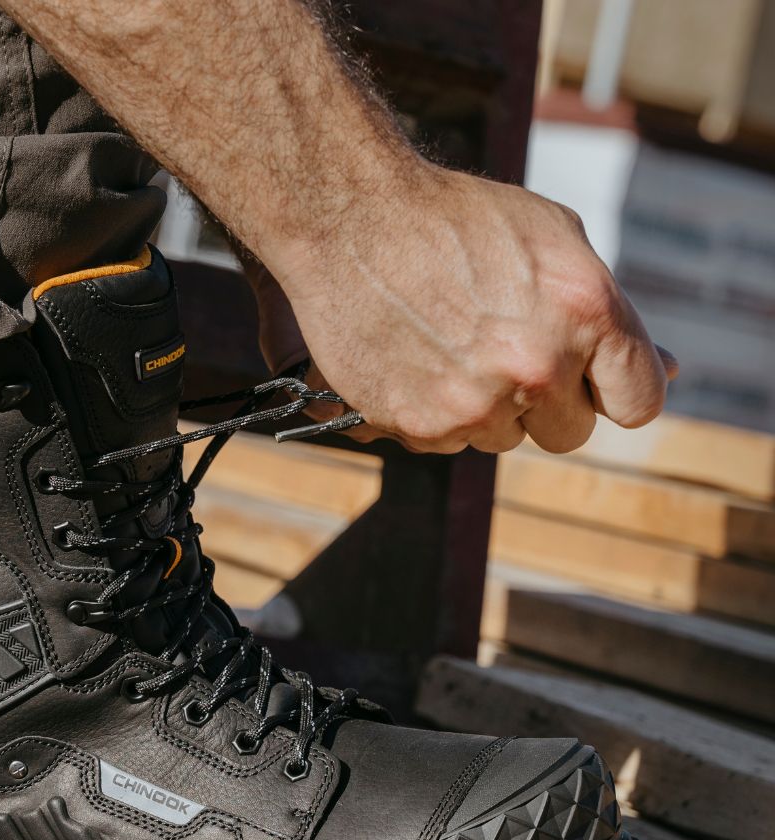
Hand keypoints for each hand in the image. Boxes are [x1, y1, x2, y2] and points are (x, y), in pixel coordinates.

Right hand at [260, 166, 678, 454]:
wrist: (350, 220)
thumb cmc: (455, 220)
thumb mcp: (554, 237)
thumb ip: (609, 311)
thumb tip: (667, 367)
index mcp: (587, 312)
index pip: (639, 402)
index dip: (614, 392)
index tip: (592, 383)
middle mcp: (538, 366)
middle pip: (567, 433)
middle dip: (543, 402)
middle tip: (501, 353)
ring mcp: (476, 403)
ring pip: (500, 439)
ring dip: (483, 407)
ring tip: (446, 346)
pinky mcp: (421, 426)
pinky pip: (446, 442)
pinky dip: (432, 412)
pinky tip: (414, 361)